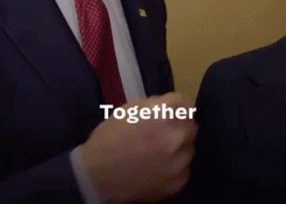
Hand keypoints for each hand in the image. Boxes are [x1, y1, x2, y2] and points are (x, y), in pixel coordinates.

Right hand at [80, 92, 196, 202]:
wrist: (94, 176)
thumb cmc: (109, 138)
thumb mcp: (130, 109)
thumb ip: (155, 105)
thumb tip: (172, 106)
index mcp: (164, 113)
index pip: (187, 104)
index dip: (177, 107)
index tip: (171, 113)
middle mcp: (176, 135)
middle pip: (191, 125)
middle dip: (179, 126)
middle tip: (164, 133)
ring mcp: (179, 161)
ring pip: (189, 148)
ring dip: (179, 147)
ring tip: (160, 152)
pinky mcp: (178, 182)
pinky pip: (185, 169)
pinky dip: (175, 168)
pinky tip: (159, 168)